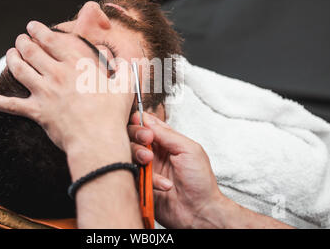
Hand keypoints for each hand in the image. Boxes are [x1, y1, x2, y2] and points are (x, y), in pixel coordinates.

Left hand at [0, 21, 133, 155]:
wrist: (98, 140)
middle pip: (31, 51)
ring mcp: (44, 93)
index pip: (52, 39)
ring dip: (11, 58)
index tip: (33, 26)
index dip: (39, 30)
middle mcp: (56, 74)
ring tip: (10, 53)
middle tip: (20, 38)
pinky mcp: (37, 112)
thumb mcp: (125, 86)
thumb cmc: (113, 113)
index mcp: (76, 64)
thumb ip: (126, 69)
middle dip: (23, 41)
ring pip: (19, 69)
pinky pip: (10, 105)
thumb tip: (128, 61)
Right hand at [128, 112, 223, 228]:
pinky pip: (133, 175)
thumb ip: (167, 134)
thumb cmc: (200, 181)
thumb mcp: (189, 149)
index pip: (147, 125)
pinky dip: (148, 178)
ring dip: (139, 154)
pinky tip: (163, 184)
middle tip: (146, 140)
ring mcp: (146, 169)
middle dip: (136, 135)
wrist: (199, 211)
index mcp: (166, 142)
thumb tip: (147, 119)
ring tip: (150, 160)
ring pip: (129, 154)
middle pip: (133, 136)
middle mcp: (154, 153)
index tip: (142, 123)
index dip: (140, 122)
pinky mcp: (140, 184)